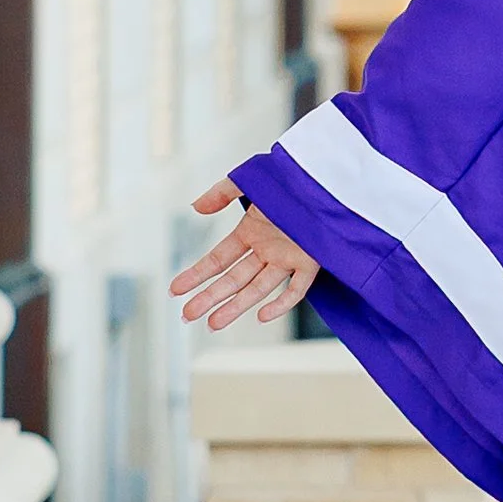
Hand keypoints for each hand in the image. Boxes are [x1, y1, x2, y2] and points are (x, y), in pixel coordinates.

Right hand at [170, 185, 318, 329]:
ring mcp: (287, 258)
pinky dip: (281, 303)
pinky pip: (295, 288)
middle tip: (187, 315)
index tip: (175, 290)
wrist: (327, 178)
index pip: (218, 260)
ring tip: (213, 324)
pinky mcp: (310, 262)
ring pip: (257, 289)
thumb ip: (222, 192)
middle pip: (233, 279)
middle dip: (209, 297)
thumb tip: (195, 207)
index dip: (196, 274)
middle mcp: (267, 249)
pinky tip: (262, 316)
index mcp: (251, 232)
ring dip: (235, 306)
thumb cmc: (291, 178)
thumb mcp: (250, 179)